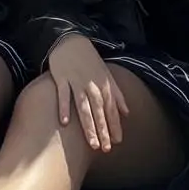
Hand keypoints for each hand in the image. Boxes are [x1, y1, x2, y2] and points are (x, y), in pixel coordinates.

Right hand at [48, 35, 128, 149]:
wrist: (72, 41)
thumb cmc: (90, 61)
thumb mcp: (107, 75)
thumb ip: (117, 94)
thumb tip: (126, 112)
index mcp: (104, 83)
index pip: (111, 107)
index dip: (115, 124)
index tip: (118, 141)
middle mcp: (92, 83)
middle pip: (99, 110)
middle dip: (103, 130)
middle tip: (106, 148)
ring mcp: (77, 81)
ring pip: (84, 106)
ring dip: (89, 125)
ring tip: (92, 143)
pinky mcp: (62, 78)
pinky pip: (63, 95)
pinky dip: (64, 107)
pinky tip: (65, 123)